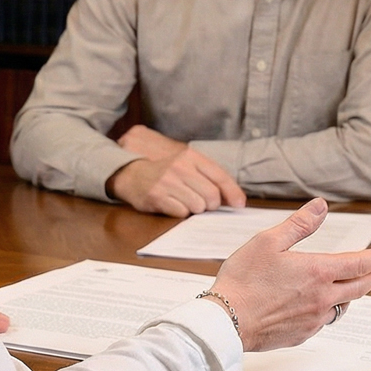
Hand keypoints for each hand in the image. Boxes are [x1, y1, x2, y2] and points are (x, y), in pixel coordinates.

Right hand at [107, 125, 245, 216]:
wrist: (131, 173)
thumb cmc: (165, 172)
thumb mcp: (186, 165)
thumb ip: (208, 176)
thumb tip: (234, 198)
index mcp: (191, 156)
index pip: (220, 176)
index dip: (233, 193)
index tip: (239, 204)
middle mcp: (180, 167)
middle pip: (211, 196)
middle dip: (212, 205)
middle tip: (205, 205)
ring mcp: (168, 182)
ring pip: (198, 206)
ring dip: (195, 209)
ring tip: (186, 202)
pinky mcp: (157, 197)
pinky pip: (181, 213)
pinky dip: (181, 213)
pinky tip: (174, 205)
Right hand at [207, 198, 370, 351]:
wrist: (227, 322)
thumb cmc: (244, 279)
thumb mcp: (268, 241)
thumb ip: (299, 224)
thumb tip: (321, 206)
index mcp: (317, 271)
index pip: (358, 263)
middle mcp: (322, 297)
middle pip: (359, 287)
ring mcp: (314, 319)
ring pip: (343, 305)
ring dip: (353, 294)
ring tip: (355, 287)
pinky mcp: (303, 334)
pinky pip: (324, 321)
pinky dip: (330, 310)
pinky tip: (322, 307)